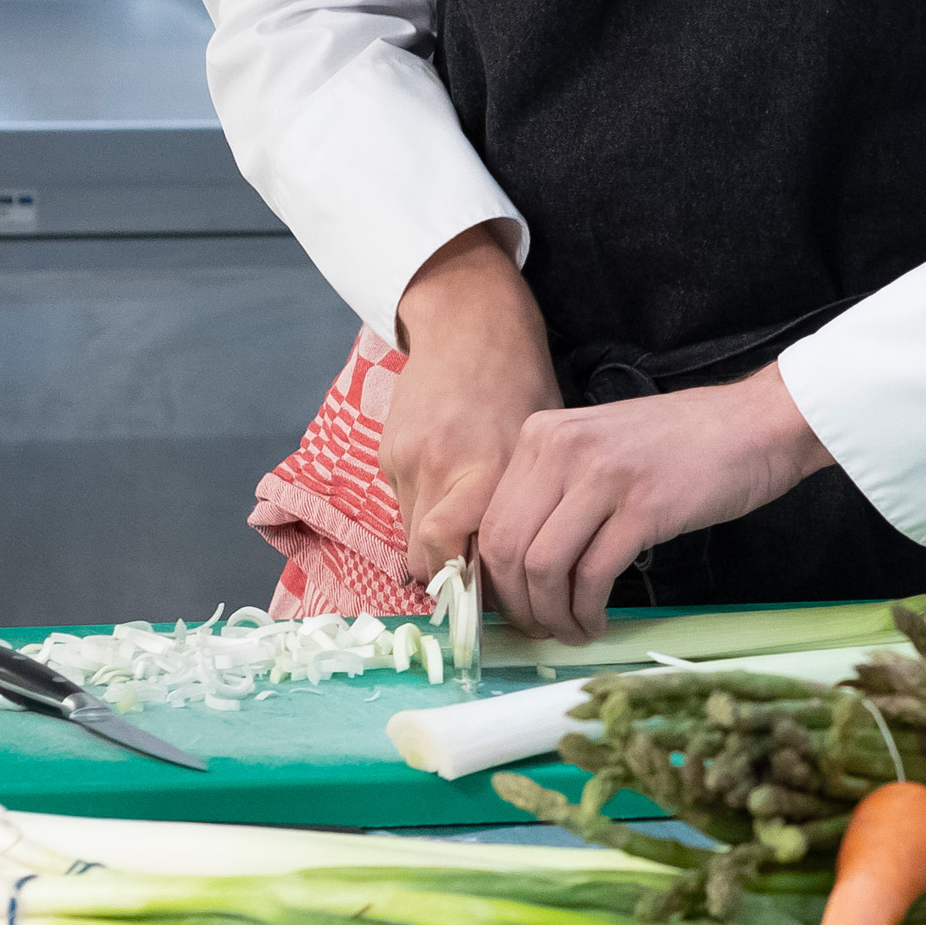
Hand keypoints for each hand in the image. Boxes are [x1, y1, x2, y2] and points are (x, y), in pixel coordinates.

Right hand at [384, 226, 553, 585]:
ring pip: (409, 534)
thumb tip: (519, 566)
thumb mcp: (539, 447)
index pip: (464, 559)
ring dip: (434, 542)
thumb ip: (523, 505)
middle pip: (427, 558)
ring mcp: (407, 460)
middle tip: (475, 579)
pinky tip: (447, 482)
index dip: (475, 590)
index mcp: (491, 470)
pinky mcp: (386, 451)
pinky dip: (421, 506)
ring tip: (466, 525)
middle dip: (447, 577)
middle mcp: (443, 469)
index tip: (493, 599)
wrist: (470, 325)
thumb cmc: (521, 384)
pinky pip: (400, 502)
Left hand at [475, 369, 834, 637]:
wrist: (758, 424)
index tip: (515, 606)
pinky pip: (592, 576)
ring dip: (553, 615)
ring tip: (573, 630)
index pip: (491, 520)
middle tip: (541, 628)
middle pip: (508, 548)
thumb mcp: (602, 447)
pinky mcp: (643, 508)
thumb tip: (521, 561)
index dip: (495, 578)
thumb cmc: (686, 444)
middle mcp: (563, 449)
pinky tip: (598, 621)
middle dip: (519, 604)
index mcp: (543, 434)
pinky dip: (587, 611)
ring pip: (544, 567)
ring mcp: (603, 476)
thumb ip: (557, 487)